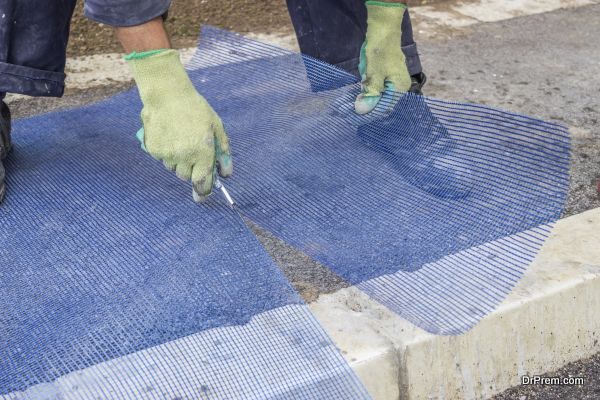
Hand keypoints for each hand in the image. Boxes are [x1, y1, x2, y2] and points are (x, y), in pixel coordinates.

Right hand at [127, 49, 231, 201]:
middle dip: (192, 170)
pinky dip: (166, 153)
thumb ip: (222, 152)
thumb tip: (226, 174)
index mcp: (202, 151)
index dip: (203, 192)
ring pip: (173, 168)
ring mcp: (167, 154)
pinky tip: (169, 136)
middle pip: (187, 177)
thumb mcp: (216, 127)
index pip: (202, 182)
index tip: (203, 196)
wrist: (167, 94)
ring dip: (179, 161)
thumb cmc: (195, 108)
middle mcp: (184, 156)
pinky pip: (162, 159)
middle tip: (193, 153)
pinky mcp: (153, 149)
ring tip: (180, 140)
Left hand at [355, 1, 411, 114]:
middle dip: (362, 108)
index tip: (351, 118)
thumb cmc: (379, 51)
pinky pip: (375, 89)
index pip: (382, 108)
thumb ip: (370, 94)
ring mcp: (393, 82)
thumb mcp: (373, 74)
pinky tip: (353, 95)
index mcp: (399, 89)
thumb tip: (362, 110)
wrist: (383, 30)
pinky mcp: (386, 77)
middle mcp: (398, 88)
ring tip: (344, 105)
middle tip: (344, 112)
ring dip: (361, 101)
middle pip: (379, 104)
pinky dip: (364, 92)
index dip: (367, 114)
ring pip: (376, 97)